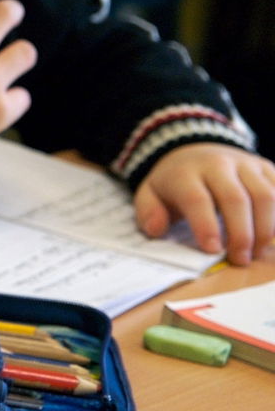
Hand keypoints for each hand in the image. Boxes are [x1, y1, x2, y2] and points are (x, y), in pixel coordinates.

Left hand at [133, 143, 274, 264]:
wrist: (194, 150)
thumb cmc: (174, 183)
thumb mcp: (150, 194)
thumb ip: (149, 213)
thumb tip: (157, 229)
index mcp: (185, 173)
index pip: (197, 199)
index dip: (205, 226)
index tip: (213, 251)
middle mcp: (218, 164)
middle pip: (236, 199)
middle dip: (241, 233)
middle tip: (240, 260)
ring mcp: (246, 164)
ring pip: (265, 195)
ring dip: (266, 228)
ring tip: (258, 252)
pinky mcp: (265, 167)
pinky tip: (274, 238)